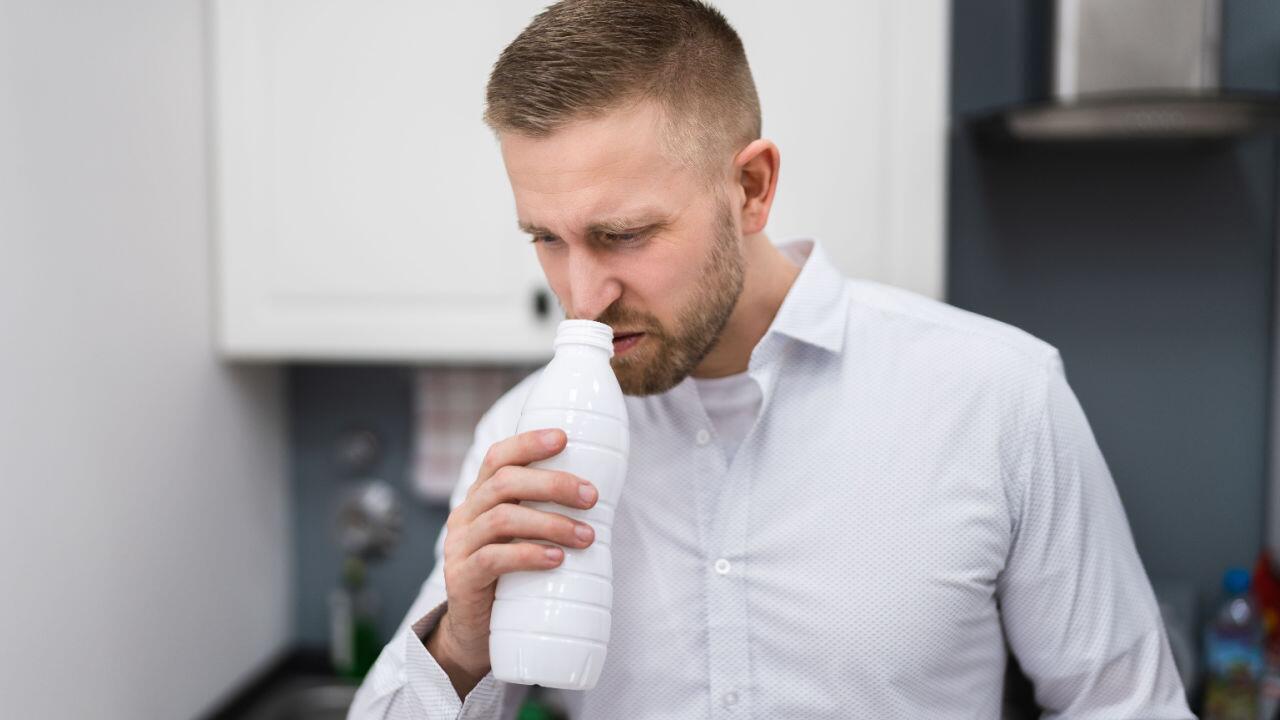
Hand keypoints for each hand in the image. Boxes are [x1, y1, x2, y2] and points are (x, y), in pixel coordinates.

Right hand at [425, 428, 597, 696]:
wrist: (475, 632)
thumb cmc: (511, 578)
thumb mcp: (524, 538)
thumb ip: (546, 515)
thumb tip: (600, 498)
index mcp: (481, 497)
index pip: (498, 457)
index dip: (528, 443)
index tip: (564, 438)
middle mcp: (466, 515)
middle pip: (505, 483)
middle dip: (553, 484)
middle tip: (591, 497)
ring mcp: (459, 546)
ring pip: (503, 519)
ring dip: (551, 523)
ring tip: (586, 537)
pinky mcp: (462, 578)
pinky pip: (493, 559)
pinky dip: (529, 555)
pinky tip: (556, 559)